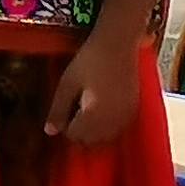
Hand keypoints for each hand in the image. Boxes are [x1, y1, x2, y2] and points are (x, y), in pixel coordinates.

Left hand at [46, 24, 141, 146]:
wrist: (118, 45)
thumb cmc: (89, 61)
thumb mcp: (67, 84)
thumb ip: (58, 110)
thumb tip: (50, 132)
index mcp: (94, 116)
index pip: (75, 136)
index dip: (66, 125)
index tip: (65, 109)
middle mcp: (112, 122)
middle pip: (91, 140)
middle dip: (80, 130)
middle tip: (75, 107)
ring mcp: (126, 117)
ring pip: (106, 137)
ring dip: (95, 130)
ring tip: (88, 107)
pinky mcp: (134, 110)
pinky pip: (119, 128)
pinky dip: (109, 124)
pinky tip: (104, 107)